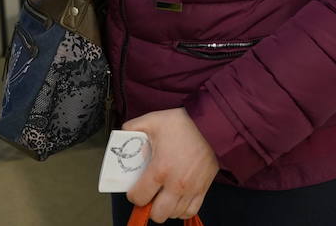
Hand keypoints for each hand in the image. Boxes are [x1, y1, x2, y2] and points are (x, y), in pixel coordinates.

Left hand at [123, 108, 218, 223]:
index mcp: (160, 169)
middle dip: (148, 207)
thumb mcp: (153, 120)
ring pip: (173, 215)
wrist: (212, 125)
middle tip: (148, 195)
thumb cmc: (184, 123)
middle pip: (157, 214)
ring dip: (164, 208)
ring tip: (161, 197)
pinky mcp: (203, 189)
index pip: (139, 197)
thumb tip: (123, 134)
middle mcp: (176, 184)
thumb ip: (133, 128)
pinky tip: (176, 200)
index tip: (134, 189)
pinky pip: (190, 211)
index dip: (133, 195)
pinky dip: (181, 210)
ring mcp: (191, 189)